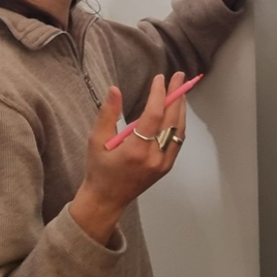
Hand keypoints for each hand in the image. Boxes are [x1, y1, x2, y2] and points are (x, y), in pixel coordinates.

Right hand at [70, 72, 187, 245]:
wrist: (106, 200)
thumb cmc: (99, 169)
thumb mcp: (95, 140)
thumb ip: (107, 114)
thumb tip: (115, 89)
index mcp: (135, 150)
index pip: (154, 115)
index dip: (159, 94)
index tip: (159, 78)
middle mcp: (154, 157)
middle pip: (171, 120)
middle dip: (177, 95)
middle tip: (179, 76)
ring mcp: (163, 163)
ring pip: (178, 130)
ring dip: (180, 108)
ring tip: (180, 89)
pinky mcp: (167, 167)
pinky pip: (177, 140)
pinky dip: (178, 123)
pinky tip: (177, 110)